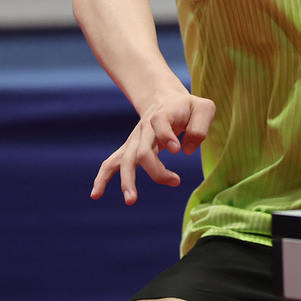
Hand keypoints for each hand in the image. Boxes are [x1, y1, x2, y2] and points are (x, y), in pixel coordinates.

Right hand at [91, 92, 215, 204]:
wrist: (165, 100)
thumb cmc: (189, 107)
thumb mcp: (204, 108)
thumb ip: (200, 127)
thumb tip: (184, 151)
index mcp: (163, 114)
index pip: (160, 124)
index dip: (167, 137)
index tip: (177, 150)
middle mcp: (145, 128)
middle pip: (143, 151)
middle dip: (155, 170)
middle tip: (176, 181)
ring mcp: (135, 140)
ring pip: (125, 161)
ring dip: (127, 181)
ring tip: (131, 200)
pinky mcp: (130, 149)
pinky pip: (111, 163)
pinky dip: (102, 178)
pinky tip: (95, 195)